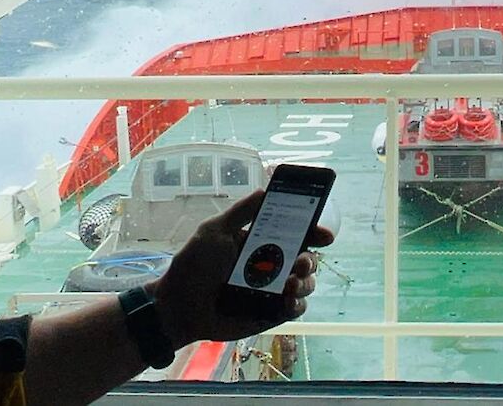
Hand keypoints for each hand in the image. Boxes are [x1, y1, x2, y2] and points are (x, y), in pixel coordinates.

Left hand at [147, 190, 333, 349]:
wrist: (178, 307)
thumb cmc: (193, 266)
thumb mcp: (215, 230)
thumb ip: (242, 211)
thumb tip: (267, 189)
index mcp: (261, 243)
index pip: (296, 234)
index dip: (314, 232)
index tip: (325, 235)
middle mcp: (271, 266)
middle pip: (307, 258)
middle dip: (311, 259)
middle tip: (301, 262)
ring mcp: (272, 291)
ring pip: (306, 283)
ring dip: (306, 282)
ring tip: (290, 284)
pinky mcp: (270, 314)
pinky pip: (296, 309)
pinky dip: (298, 304)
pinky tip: (287, 300)